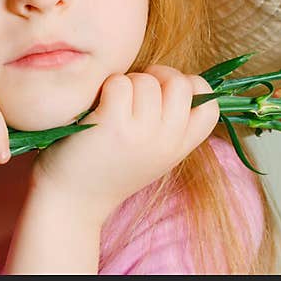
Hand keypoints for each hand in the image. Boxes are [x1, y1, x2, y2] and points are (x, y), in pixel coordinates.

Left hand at [30, 65, 220, 220]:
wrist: (71, 202)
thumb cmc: (108, 168)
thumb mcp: (153, 154)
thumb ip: (170, 124)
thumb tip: (174, 78)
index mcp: (180, 148)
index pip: (209, 104)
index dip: (189, 88)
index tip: (163, 95)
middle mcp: (167, 141)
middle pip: (181, 83)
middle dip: (157, 78)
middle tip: (135, 93)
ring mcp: (141, 134)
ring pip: (147, 80)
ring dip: (127, 83)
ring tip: (111, 105)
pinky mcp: (112, 125)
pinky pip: (119, 83)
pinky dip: (106, 87)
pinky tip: (96, 109)